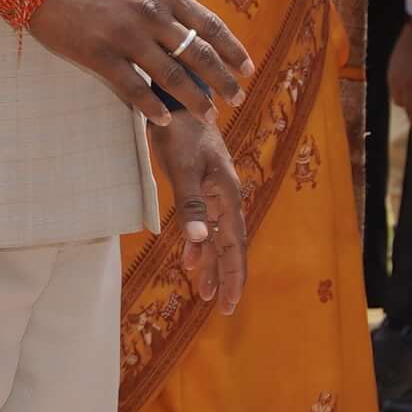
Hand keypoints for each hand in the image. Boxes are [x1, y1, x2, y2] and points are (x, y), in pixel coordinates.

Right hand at [16, 0, 252, 120]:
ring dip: (195, 100)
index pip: (210, 26)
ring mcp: (127, 36)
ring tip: (209, 115)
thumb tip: (182, 18)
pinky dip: (153, 107)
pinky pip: (134, 88)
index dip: (232, 50)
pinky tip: (164, 121)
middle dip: (224, 80)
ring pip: (173, 76)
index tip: (247, 68)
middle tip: (237, 98)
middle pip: (200, 54)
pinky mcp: (99, 55)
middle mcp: (152, 15)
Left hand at [146, 111, 247, 317]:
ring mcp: (215, 196)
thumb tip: (201, 241)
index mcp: (227, 198)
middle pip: (230, 247)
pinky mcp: (202, 190)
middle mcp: (225, 200)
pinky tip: (190, 261)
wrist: (177, 102)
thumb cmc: (180, 133)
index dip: (234, 275)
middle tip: (224, 309)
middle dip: (227, 277)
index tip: (231, 303)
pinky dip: (199, 246)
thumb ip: (191, 206)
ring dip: (213, 266)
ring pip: (218, 239)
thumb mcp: (182, 169)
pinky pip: (205, 226)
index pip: (234, 245)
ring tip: (206, 294)